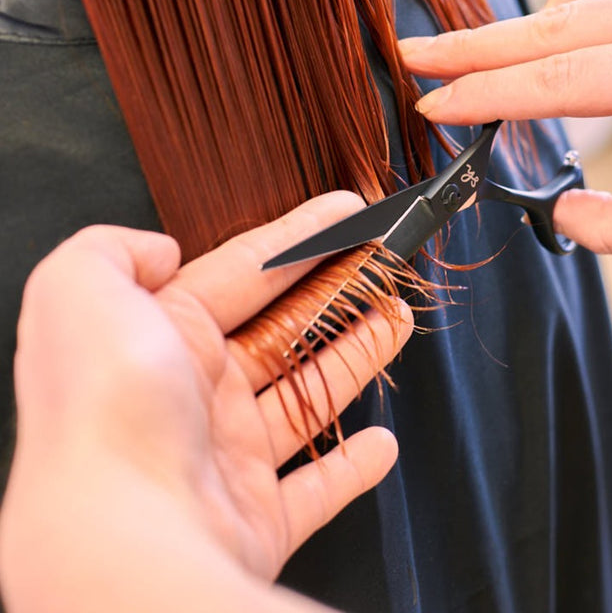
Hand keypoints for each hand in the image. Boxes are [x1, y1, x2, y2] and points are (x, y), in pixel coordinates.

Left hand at [1, 192, 411, 611]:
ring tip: (395, 320)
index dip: (300, 236)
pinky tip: (380, 444)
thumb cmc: (106, 407)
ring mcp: (228, 458)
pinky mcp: (258, 518)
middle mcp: (194, 394)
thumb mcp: (80, 289)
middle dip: (337, 291)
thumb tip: (160, 251)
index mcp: (160, 337)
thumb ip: (113, 250)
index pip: (244, 270)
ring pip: (307, 397)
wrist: (123, 535)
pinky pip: (315, 488)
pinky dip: (351, 467)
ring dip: (355, 359)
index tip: (347, 212)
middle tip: (382, 262)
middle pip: (284, 328)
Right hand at [401, 0, 611, 255]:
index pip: (557, 83)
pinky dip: (566, 7)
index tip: (434, 106)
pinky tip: (544, 33)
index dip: (484, 96)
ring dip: (517, 31)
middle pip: (550, 26)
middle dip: (473, 48)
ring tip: (472, 62)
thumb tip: (558, 213)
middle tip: (417, 58)